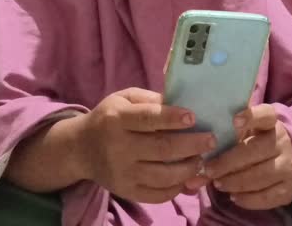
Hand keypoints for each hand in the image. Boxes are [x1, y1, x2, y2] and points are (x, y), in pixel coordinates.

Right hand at [72, 87, 215, 202]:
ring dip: (189, 168)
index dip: (172, 118)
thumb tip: (182, 103)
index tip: (194, 117)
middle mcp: (118, 147)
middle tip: (211, 140)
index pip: (148, 118)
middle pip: (162, 149)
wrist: (80, 149)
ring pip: (163, 175)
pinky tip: (187, 176)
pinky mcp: (126, 191)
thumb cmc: (109, 118)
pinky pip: (157, 194)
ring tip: (202, 159)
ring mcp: (122, 173)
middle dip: (192, 145)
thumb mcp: (123, 99)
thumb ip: (150, 99)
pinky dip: (177, 187)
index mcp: (116, 119)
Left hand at [202, 104, 291, 209]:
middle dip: (228, 162)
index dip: (251, 116)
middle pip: (256, 150)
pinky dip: (247, 198)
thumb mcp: (241, 136)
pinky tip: (233, 196)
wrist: (281, 161)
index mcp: (270, 123)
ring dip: (235, 181)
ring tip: (218, 183)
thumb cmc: (252, 144)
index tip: (234, 121)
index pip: (265, 114)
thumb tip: (196, 166)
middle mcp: (283, 142)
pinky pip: (267, 196)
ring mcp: (289, 165)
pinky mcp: (289, 188)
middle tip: (209, 170)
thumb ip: (223, 142)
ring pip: (261, 175)